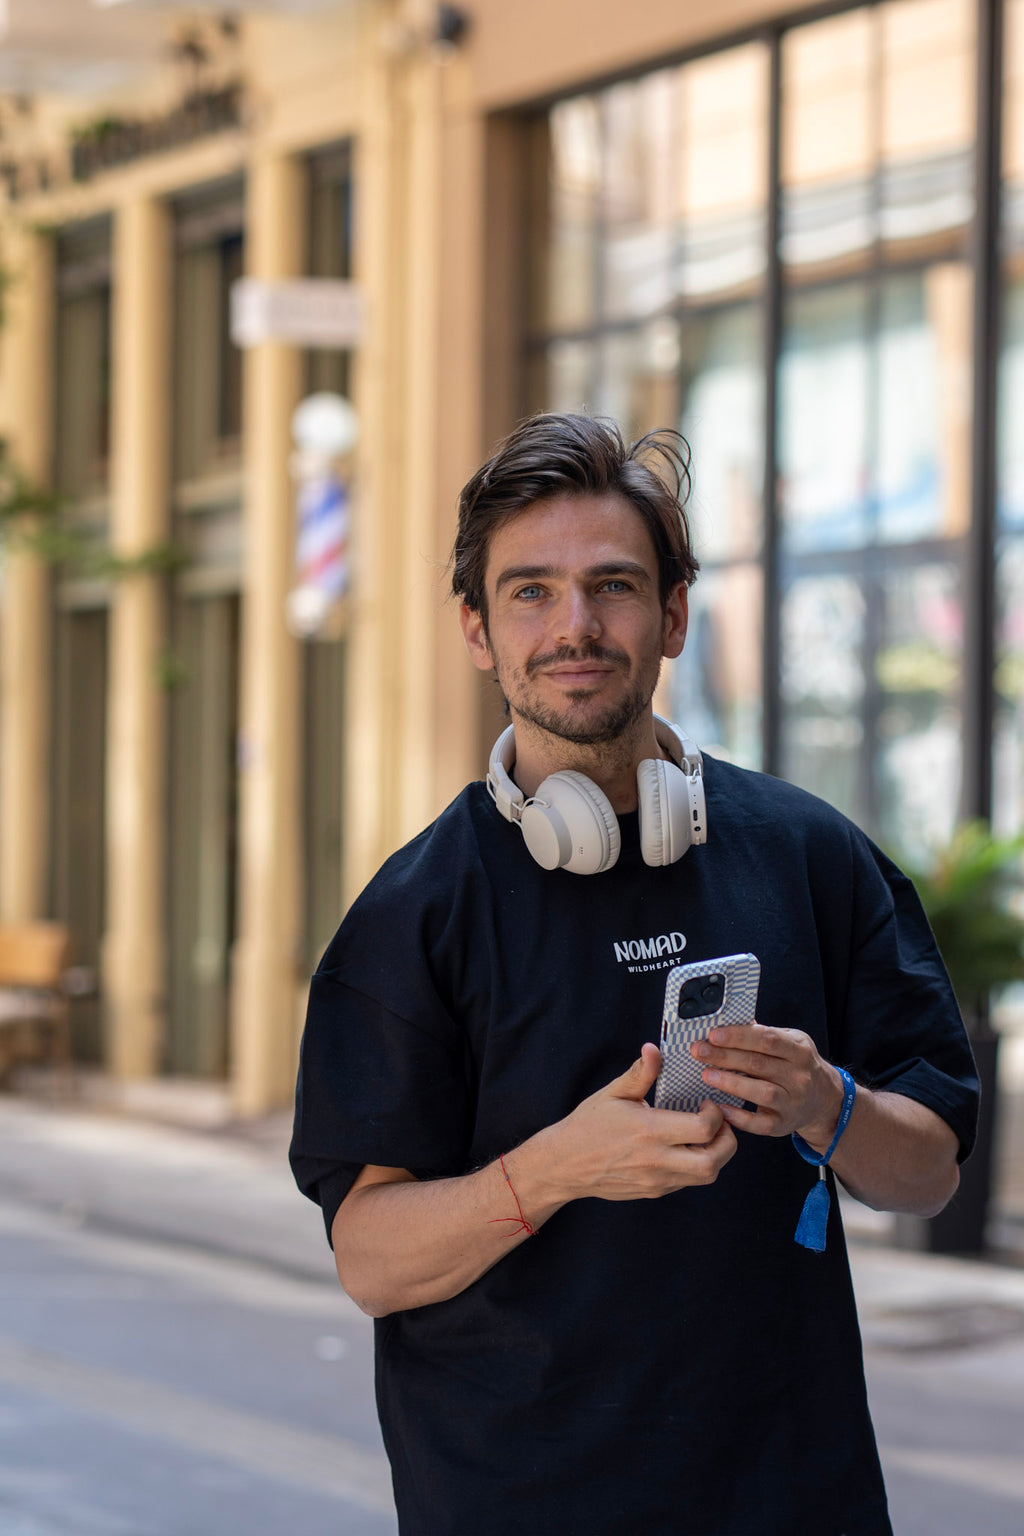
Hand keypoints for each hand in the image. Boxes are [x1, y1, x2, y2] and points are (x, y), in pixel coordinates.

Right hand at [547, 1042, 737, 1202]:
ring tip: (704, 1136)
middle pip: (713, 1161)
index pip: (703, 1129)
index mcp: (648, 1131)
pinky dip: (696, 1166)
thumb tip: (654, 1048)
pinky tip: (684, 1149)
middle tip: (718, 1123)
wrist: (565, 1165)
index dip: (716, 1114)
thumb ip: (640, 1073)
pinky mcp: (654, 1191)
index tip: (706, 1103)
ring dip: (715, 1155)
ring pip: (706, 1176)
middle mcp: (656, 1160)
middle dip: (727, 1140)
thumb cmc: (588, 1125)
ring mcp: (656, 1180)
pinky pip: (688, 1182)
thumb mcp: (613, 1093)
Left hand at [690, 1024, 843, 1150]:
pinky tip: (720, 1108)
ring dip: (731, 1083)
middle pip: (759, 1064)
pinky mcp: (783, 1125)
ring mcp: (793, 1102)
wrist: (823, 1100)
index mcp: (799, 1050)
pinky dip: (739, 1117)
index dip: (739, 1036)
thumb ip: (762, 1034)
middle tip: (699, 1051)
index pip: (767, 1040)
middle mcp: (799, 1077)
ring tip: (707, 1075)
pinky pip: (760, 1123)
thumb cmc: (797, 1065)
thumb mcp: (790, 1042)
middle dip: (725, 1056)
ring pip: (761, 1092)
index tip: (713, 1034)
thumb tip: (727, 1020)